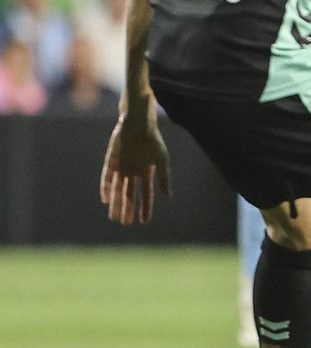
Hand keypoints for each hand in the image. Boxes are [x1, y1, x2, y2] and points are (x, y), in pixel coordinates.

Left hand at [100, 102, 171, 224]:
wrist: (139, 123)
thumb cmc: (153, 140)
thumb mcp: (162, 160)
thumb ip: (164, 178)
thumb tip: (168, 196)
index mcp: (146, 172)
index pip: (146, 194)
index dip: (145, 207)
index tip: (144, 222)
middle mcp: (133, 172)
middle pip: (130, 194)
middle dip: (128, 209)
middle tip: (125, 224)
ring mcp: (121, 167)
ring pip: (117, 189)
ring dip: (116, 203)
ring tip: (114, 217)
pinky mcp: (111, 160)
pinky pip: (107, 177)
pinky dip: (106, 188)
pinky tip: (105, 199)